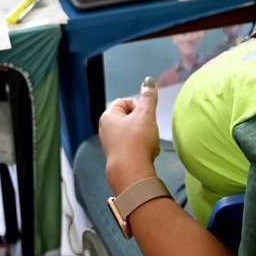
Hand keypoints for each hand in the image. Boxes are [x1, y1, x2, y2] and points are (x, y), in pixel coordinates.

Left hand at [98, 78, 160, 193]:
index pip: (125, 101)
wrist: (132, 174)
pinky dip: (143, 148)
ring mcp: (111, 144)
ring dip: (145, 136)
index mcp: (108, 116)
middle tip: (148, 130)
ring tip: (148, 144)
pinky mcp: (118, 157)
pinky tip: (147, 154)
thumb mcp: (145, 115)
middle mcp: (106, 130)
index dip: (139, 106)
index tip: (146, 115)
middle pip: (130, 118)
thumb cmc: (136, 143)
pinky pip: (134, 147)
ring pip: (134, 133)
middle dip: (144, 123)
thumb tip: (149, 81)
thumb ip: (148, 97)